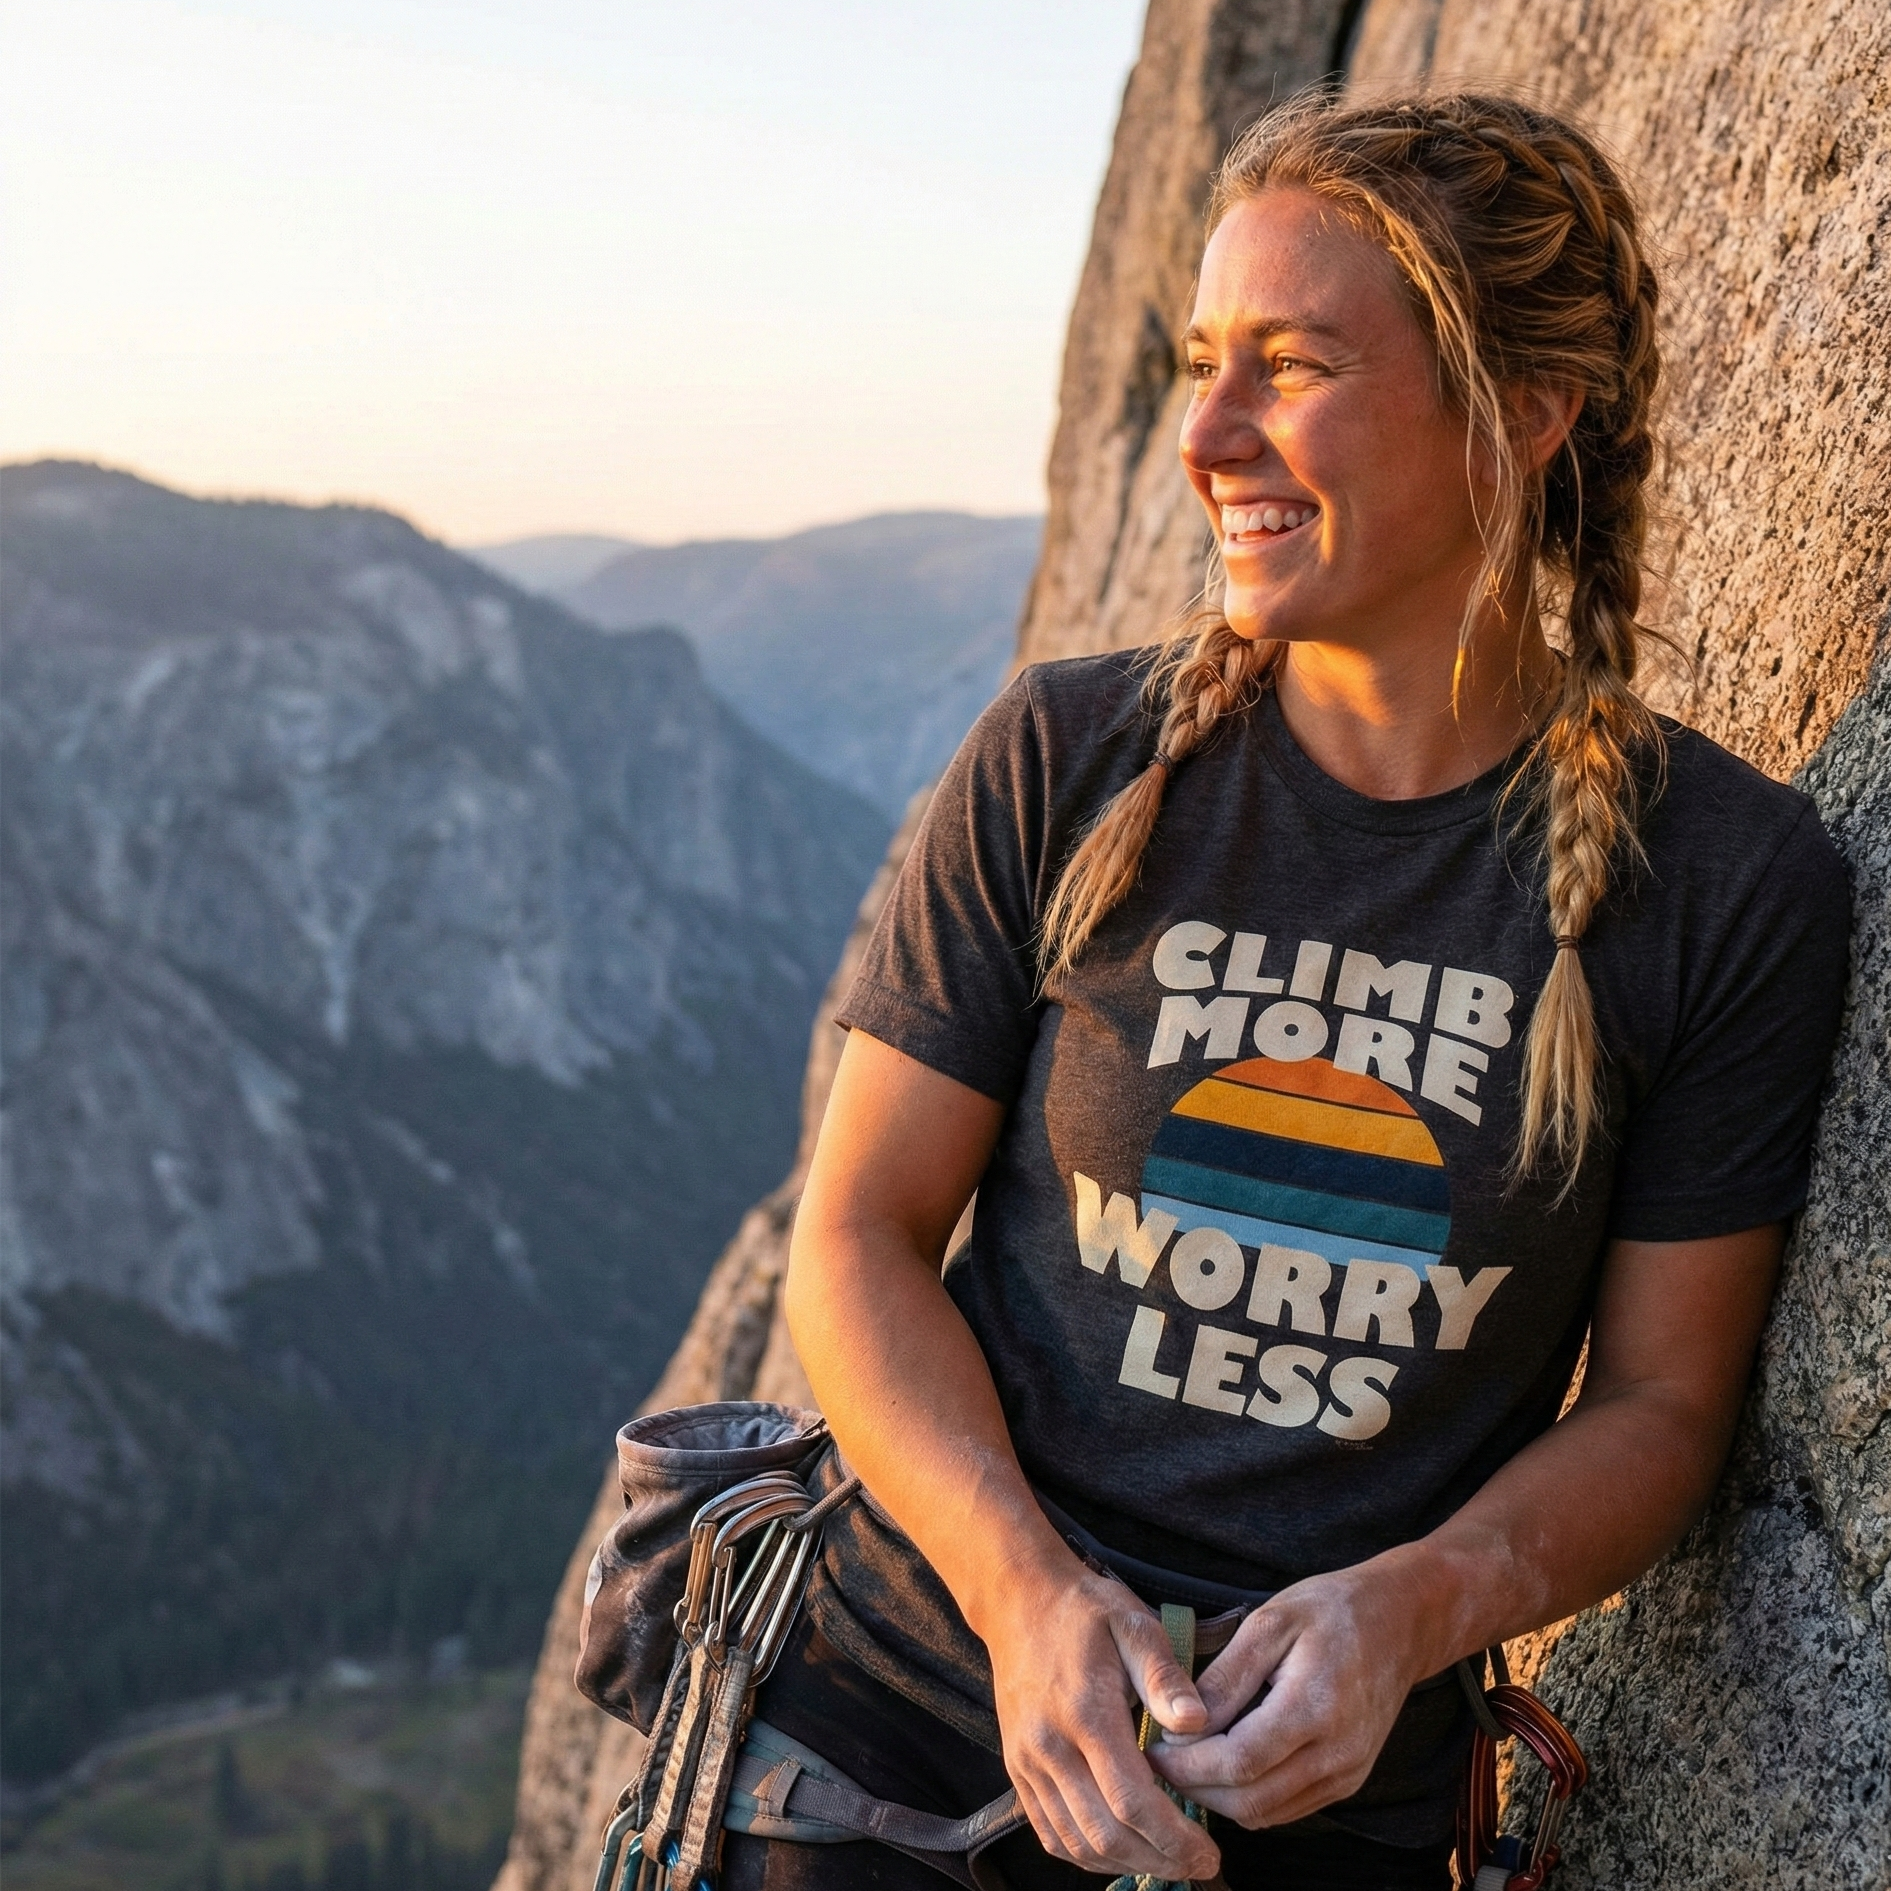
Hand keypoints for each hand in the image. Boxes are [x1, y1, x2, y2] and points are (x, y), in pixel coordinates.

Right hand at [977, 1557, 1222, 1879]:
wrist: (1019, 1597)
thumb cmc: (1086, 1609)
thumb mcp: (1134, 1624)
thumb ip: (1165, 1675)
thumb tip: (1199, 1724)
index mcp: (1085, 1712)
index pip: (1131, 1800)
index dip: (1173, 1838)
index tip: (1209, 1853)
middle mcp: (1049, 1746)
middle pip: (1105, 1833)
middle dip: (1158, 1859)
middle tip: (1199, 1866)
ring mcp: (1027, 1761)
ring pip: (1076, 1842)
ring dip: (1126, 1864)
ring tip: (1169, 1862)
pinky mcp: (1017, 1767)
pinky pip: (1050, 1832)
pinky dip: (1087, 1855)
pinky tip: (1122, 1851)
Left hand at [1148, 1559, 1427, 1828]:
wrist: (1399, 1623)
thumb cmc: (1331, 1610)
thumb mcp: (1270, 1623)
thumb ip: (1227, 1677)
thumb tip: (1182, 1722)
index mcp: (1313, 1708)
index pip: (1238, 1763)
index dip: (1188, 1765)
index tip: (1153, 1747)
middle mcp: (1335, 1754)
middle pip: (1249, 1801)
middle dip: (1195, 1787)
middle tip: (1159, 1759)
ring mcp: (1346, 1774)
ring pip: (1267, 1814)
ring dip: (1218, 1798)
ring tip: (1185, 1762)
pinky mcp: (1348, 1780)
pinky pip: (1288, 1808)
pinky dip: (1248, 1798)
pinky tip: (1223, 1766)